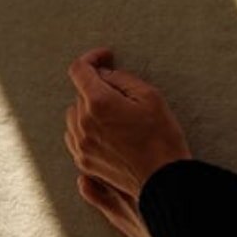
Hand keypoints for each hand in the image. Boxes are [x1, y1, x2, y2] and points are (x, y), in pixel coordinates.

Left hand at [64, 48, 192, 198]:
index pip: (79, 70)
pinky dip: (87, 128)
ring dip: (90, 109)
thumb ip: (122, 80)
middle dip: (98, 88)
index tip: (106, 57)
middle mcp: (83, 123)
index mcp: (99, 103)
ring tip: (117, 115)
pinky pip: (75, 136)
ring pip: (75, 115)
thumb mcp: (151, 96)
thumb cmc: (162, 136)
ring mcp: (81, 145)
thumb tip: (104, 75)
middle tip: (124, 93)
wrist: (162, 179)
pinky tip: (109, 132)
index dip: (92, 58)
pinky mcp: (84, 162)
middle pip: (80, 94)